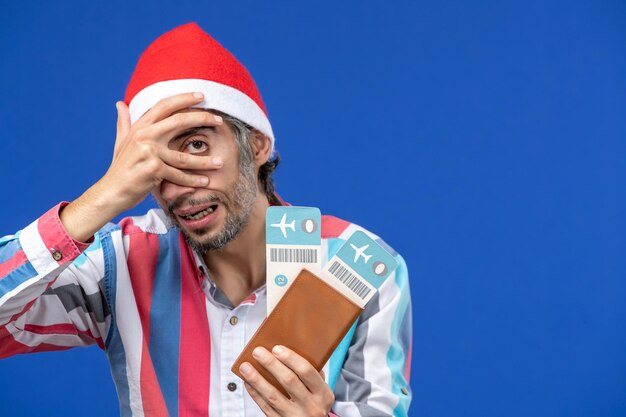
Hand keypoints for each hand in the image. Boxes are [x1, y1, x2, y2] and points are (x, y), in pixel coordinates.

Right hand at [104, 92, 223, 211]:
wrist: (110, 192)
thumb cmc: (119, 168)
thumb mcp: (121, 142)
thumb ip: (124, 123)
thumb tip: (120, 104)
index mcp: (139, 127)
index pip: (164, 106)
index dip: (184, 98)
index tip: (201, 96)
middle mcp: (144, 135)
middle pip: (179, 121)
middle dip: (202, 119)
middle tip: (219, 120)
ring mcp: (149, 152)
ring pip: (184, 156)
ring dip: (205, 161)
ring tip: (221, 162)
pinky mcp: (153, 169)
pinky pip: (178, 175)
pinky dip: (193, 180)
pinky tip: (205, 181)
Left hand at [239, 346, 334, 416]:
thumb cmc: (316, 404)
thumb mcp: (321, 391)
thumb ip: (312, 374)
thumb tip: (290, 353)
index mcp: (323, 394)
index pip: (306, 371)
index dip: (291, 358)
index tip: (277, 348)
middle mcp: (311, 406)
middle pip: (289, 380)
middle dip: (271, 364)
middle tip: (258, 352)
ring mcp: (296, 416)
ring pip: (273, 396)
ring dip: (257, 379)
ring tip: (245, 367)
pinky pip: (266, 407)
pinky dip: (255, 394)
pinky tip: (248, 383)